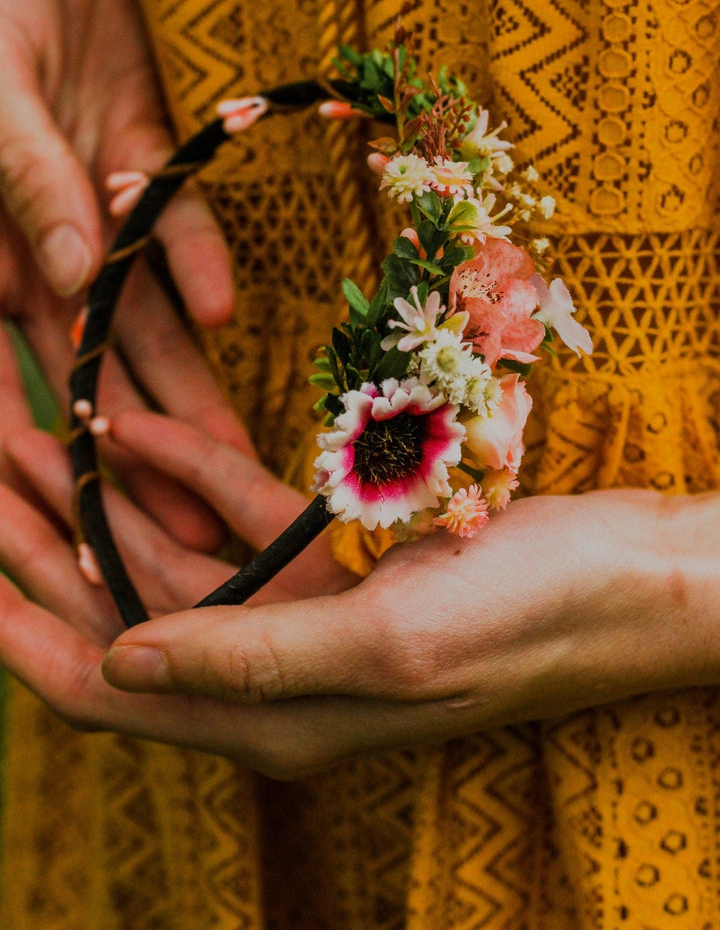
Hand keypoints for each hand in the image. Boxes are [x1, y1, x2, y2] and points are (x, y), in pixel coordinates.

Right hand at [0, 0, 246, 543]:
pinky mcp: (141, 172)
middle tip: (181, 536)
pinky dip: (193, 263)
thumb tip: (57, 278)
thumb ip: (17, 180)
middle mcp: (32, 253)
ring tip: (225, 464)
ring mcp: (92, 218)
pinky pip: (169, 229)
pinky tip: (222, 312)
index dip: (29, 453)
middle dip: (131, 454)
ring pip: (137, 322)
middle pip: (82, 373)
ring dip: (181, 392)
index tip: (71, 520)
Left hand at [3, 410, 717, 778]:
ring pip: (166, 553)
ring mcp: (299, 611)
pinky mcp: (335, 559)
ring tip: (29, 429)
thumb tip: (122, 663)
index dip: (17, 631)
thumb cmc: (521, 619)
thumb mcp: (382, 645)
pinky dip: (182, 470)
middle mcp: (268, 671)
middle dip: (38, 544)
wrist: (625, 578)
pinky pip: (234, 515)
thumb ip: (245, 659)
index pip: (101, 686)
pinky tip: (130, 424)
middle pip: (117, 609)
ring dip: (97, 496)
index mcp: (268, 715)